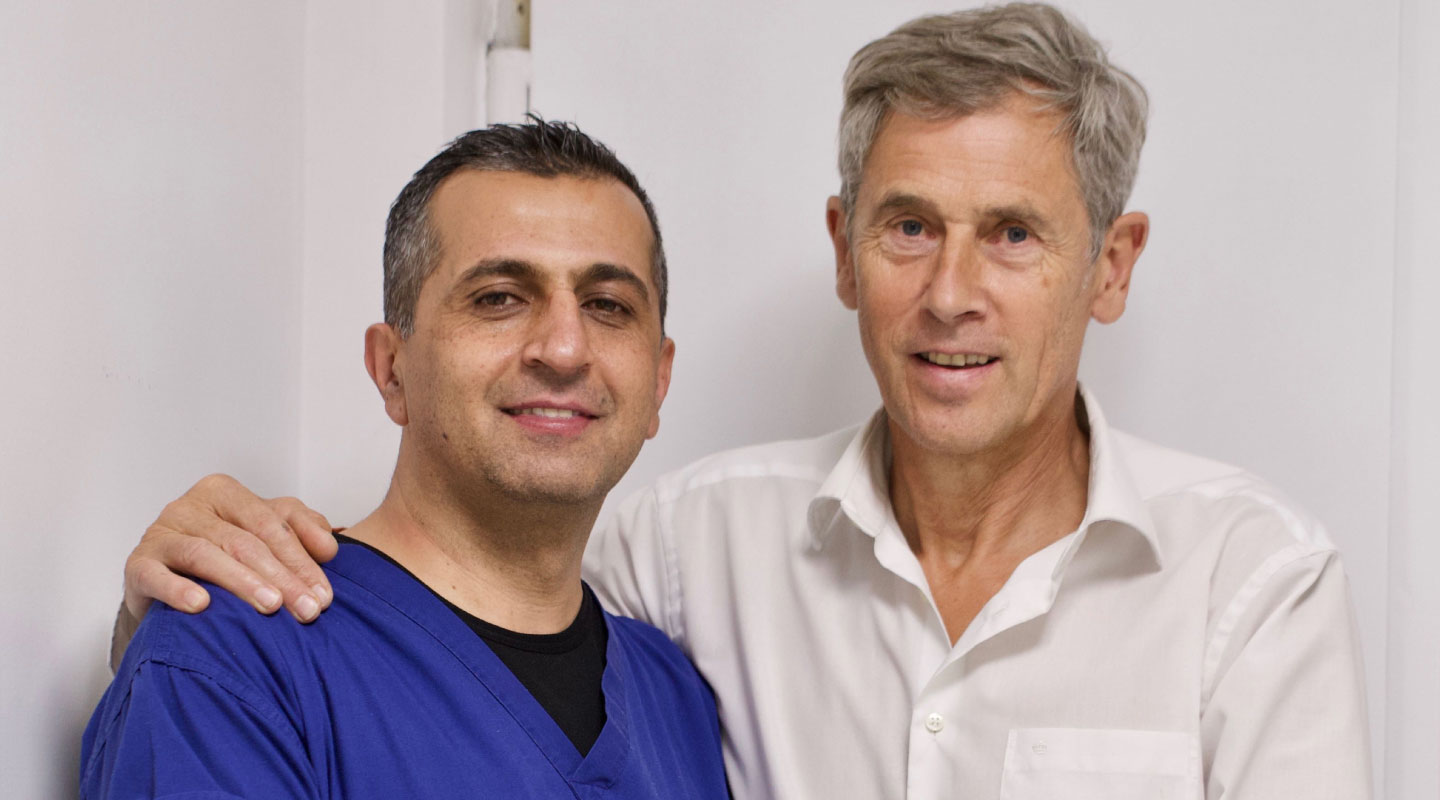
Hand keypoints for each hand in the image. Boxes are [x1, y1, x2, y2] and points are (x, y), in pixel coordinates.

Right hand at [124, 474, 338, 623]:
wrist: (165, 584)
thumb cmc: (222, 555)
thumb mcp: (264, 535)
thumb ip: (300, 529)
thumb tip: (330, 546)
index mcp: (224, 493)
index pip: (271, 523)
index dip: (302, 559)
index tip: (325, 595)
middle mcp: (190, 507)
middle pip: (244, 541)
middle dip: (282, 577)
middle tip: (308, 610)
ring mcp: (161, 533)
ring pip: (206, 555)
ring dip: (242, 582)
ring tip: (271, 607)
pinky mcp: (138, 564)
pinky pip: (157, 575)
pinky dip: (178, 589)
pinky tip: (201, 606)